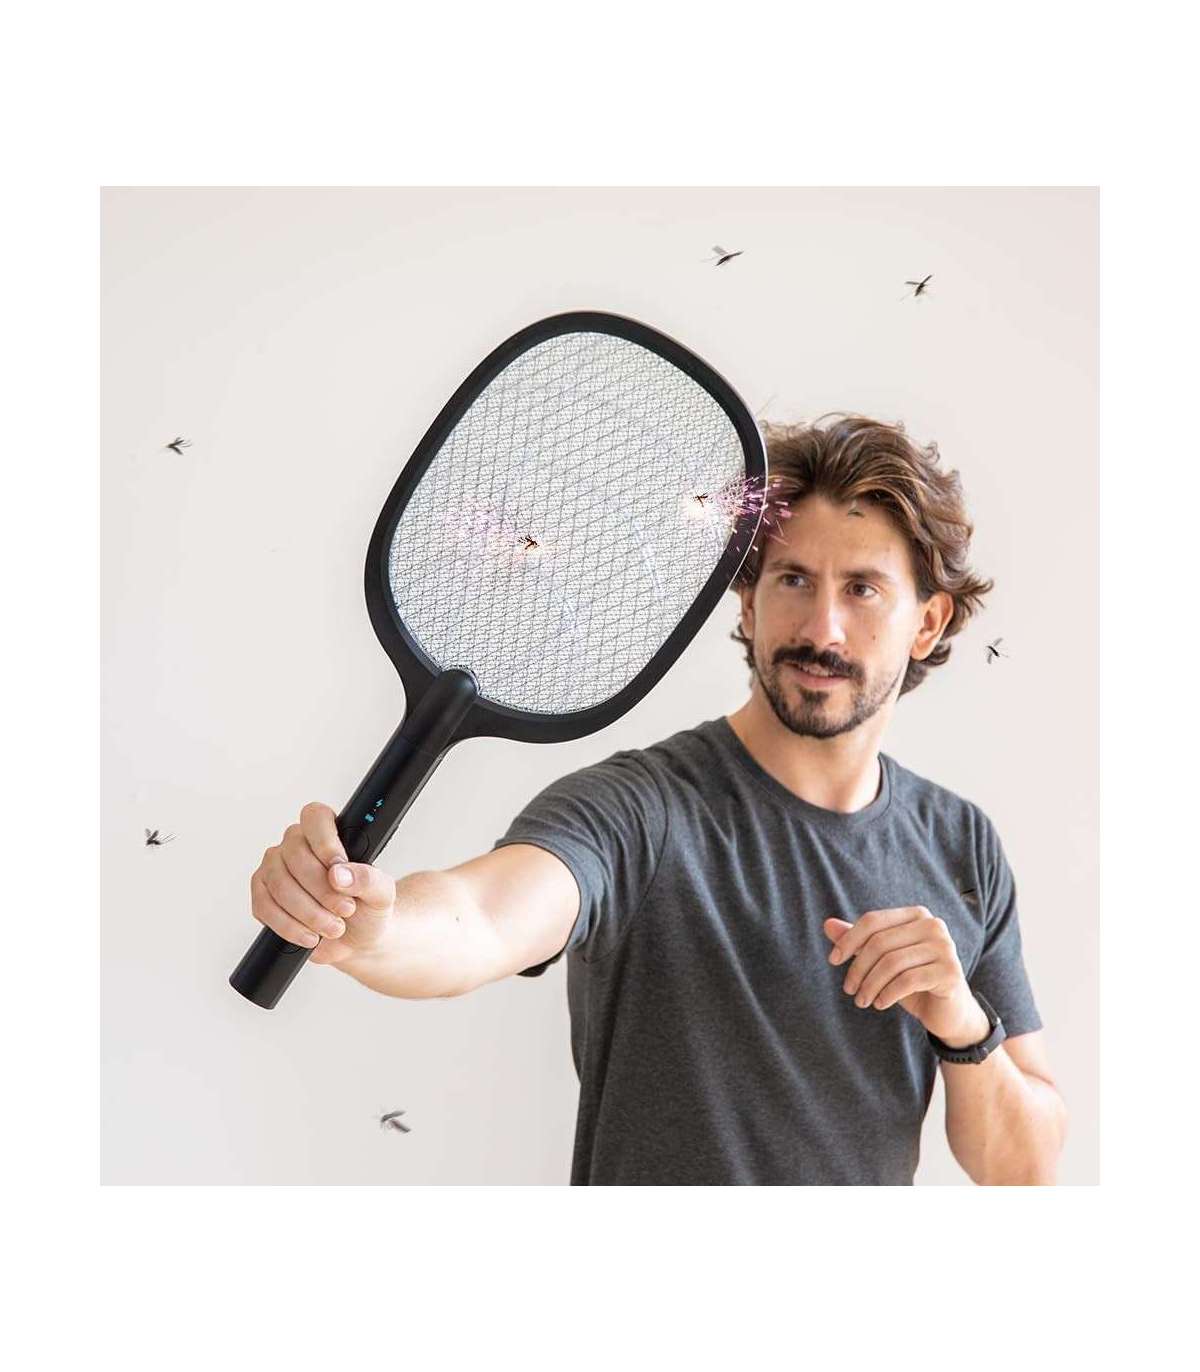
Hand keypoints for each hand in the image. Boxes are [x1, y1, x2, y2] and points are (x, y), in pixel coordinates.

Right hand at [250, 801, 399, 968]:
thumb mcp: (382, 893)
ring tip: (333, 927)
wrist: (357, 940)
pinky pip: (264, 906)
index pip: (315, 817)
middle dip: (322, 889)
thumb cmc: (369, 908)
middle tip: (345, 909)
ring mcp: (275, 867)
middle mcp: (297, 844)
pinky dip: (289, 926)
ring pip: (279, 883)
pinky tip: (310, 936)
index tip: (338, 866)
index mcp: (328, 832)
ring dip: (308, 912)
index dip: (324, 840)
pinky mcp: (262, 894)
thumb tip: (339, 874)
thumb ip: (367, 879)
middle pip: (295, 854)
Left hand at [823, 906, 987, 1046]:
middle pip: (880, 942)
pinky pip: (908, 981)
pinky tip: (880, 1004)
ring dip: (870, 985)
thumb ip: (858, 942)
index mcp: (916, 915)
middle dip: (858, 968)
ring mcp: (945, 948)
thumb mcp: (882, 961)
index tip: (833, 961)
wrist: (948, 1012)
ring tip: (862, 1000)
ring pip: (892, 963)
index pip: (873, 921)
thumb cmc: (912, 981)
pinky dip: (888, 994)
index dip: (849, 940)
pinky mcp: (950, 972)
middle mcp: (933, 925)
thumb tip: (827, 924)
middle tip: (849, 990)